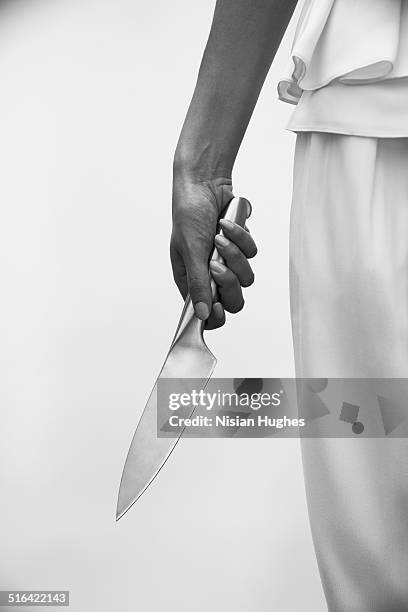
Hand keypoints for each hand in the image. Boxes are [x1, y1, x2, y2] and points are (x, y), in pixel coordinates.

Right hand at [170, 173, 256, 328]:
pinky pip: (251, 253)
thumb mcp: (190, 251)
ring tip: (219, 236)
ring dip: (234, 255)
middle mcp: (210, 275)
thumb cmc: (189, 214)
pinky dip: (240, 237)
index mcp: (191, 280)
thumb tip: (201, 314)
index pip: (206, 313)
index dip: (216, 316)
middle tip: (218, 266)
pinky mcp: (241, 247)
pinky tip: (226, 224)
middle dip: (229, 283)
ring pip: (246, 277)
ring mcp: (227, 262)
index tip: (218, 306)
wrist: (205, 184)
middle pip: (232, 300)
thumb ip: (198, 284)